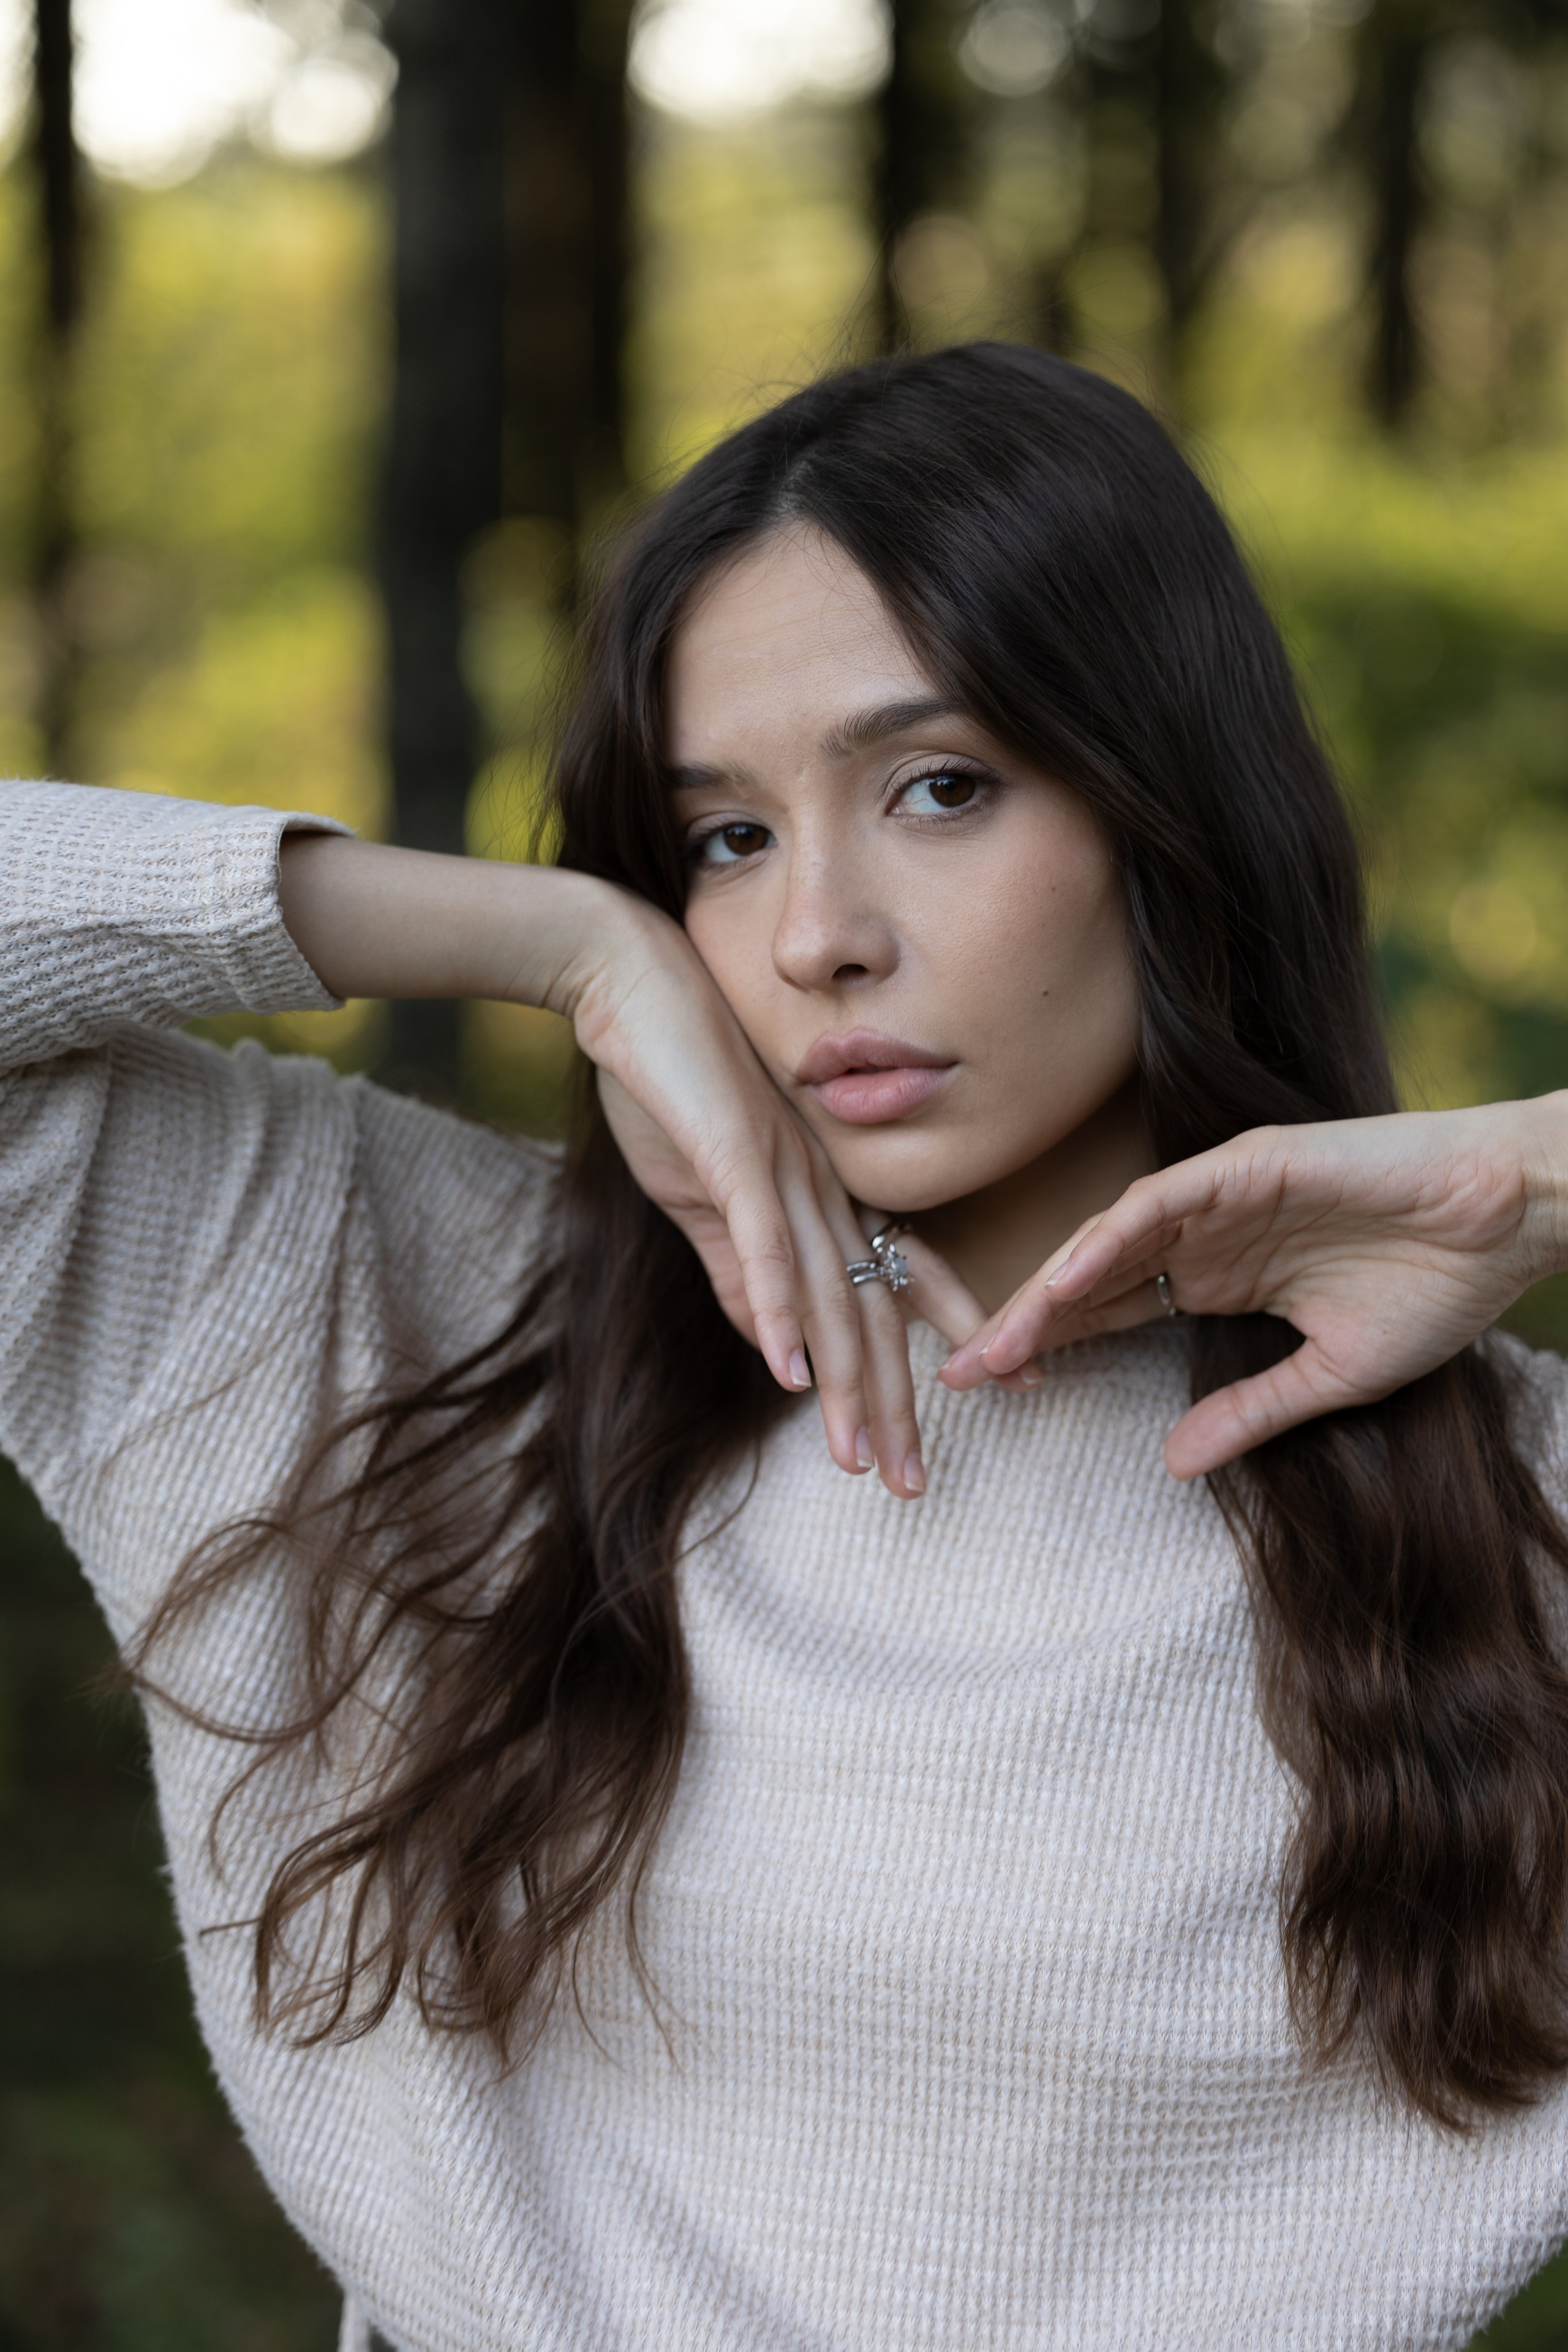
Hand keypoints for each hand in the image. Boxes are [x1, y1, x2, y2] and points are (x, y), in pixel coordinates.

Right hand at [574, 893, 952, 1495]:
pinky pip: (766, 1248)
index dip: (943, 1337)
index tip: (994, 1395)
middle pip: (871, 1310)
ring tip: (861, 1459)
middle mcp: (820, 1185)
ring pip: (829, 1295)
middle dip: (894, 1403)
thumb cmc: (665, 1077)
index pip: (893, 1277)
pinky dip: (778, 1312)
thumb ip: (739, 1264)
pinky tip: (787, 1374)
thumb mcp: (702, 1190)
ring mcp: (785, 1172)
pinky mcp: (737, 1157)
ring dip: (844, 1384)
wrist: (627, 980)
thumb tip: (773, 1344)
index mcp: (817, 1189)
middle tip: (919, 1484)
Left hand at [938, 1097, 1567, 1478]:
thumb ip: (1249, 1415)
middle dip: (1024, 1326)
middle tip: (959, 1375)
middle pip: (1092, 1280)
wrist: (1508, 1222)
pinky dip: (1111, 1237)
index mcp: (1220, 1279)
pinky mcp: (1248, 1165)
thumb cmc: (1435, 1289)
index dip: (1050, 1349)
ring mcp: (1222, 1196)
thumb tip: (1174, 1463)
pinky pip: (1163, 1201)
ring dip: (1051, 1288)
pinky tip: (1066, 1278)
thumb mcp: (1330, 1378)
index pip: (1112, 1314)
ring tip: (998, 1340)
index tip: (991, 1395)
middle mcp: (1206, 1235)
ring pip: (1111, 1239)